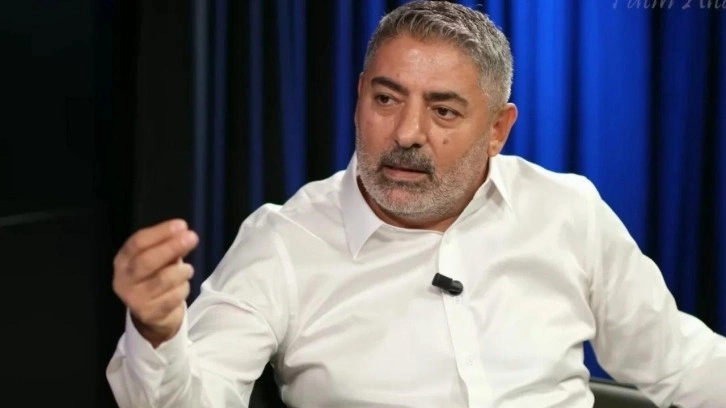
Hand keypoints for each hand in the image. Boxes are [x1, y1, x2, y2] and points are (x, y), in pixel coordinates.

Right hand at [112, 219, 198, 346]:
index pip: (138, 242)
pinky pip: (173, 297)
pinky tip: (182, 287)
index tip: (182, 225)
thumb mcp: (158, 259)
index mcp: (123, 261)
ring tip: (188, 269)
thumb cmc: (155, 278)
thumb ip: (168, 246)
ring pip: (163, 280)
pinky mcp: (149, 314)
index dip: (160, 232)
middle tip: (192, 237)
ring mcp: (134, 299)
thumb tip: (185, 233)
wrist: (152, 315)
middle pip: (147, 261)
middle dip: (172, 247)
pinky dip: (183, 289)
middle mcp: (124, 280)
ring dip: (181, 271)